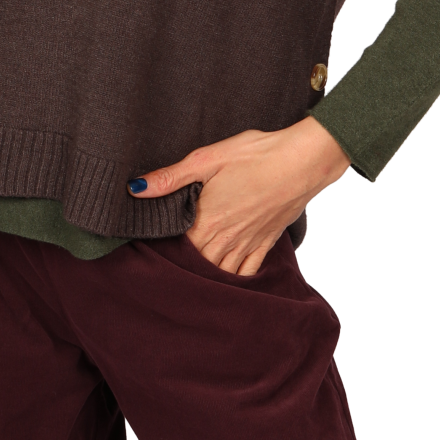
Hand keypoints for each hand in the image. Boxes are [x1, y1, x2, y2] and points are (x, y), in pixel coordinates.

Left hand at [130, 117, 350, 276]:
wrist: (303, 161)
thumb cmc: (257, 155)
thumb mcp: (208, 159)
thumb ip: (171, 177)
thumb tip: (136, 188)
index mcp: (207, 220)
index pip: (175, 248)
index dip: (160, 254)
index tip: (146, 258)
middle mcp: (226, 239)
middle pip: (196, 265)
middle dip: (180, 271)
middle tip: (163, 278)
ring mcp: (248, 243)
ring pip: (220, 273)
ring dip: (205, 280)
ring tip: (189, 285)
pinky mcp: (267, 243)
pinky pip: (247, 273)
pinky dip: (234, 282)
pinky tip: (226, 284)